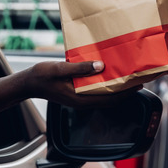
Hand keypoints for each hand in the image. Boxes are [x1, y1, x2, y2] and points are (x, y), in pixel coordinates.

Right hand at [24, 61, 140, 107]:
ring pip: (104, 95)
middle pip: (110, 99)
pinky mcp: (78, 93)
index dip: (126, 93)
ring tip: (129, 76)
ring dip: (117, 88)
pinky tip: (111, 74)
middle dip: (125, 91)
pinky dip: (106, 84)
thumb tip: (101, 66)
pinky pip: (97, 91)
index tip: (138, 85)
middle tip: (139, 79)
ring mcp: (80, 98)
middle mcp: (83, 101)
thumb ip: (80, 68)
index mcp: (80, 98)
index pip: (109, 99)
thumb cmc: (42, 75)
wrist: (28, 83)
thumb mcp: (60, 68)